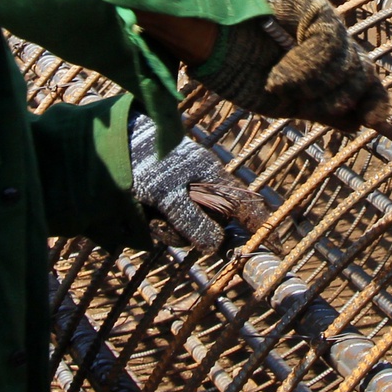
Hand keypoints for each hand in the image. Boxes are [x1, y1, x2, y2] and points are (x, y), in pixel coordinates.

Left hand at [129, 116, 267, 249]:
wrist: (117, 144)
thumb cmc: (148, 164)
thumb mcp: (169, 195)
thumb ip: (192, 221)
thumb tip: (215, 246)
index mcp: (212, 179)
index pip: (245, 206)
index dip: (258, 227)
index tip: (273, 248)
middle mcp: (203, 190)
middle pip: (212, 227)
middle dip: (188, 234)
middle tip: (163, 224)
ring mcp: (186, 198)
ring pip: (189, 230)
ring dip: (170, 231)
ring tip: (150, 217)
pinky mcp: (168, 205)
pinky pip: (172, 227)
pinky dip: (159, 226)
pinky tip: (145, 216)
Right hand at [193, 0, 389, 130]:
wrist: (208, 43)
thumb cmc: (238, 71)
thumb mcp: (286, 100)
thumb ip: (322, 108)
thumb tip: (357, 123)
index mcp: (326, 61)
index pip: (365, 78)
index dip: (374, 100)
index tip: (375, 122)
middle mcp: (329, 35)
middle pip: (361, 70)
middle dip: (339, 96)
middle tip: (307, 103)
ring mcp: (321, 16)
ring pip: (346, 60)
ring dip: (315, 84)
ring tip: (282, 84)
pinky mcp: (310, 1)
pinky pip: (327, 42)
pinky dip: (304, 67)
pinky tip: (279, 75)